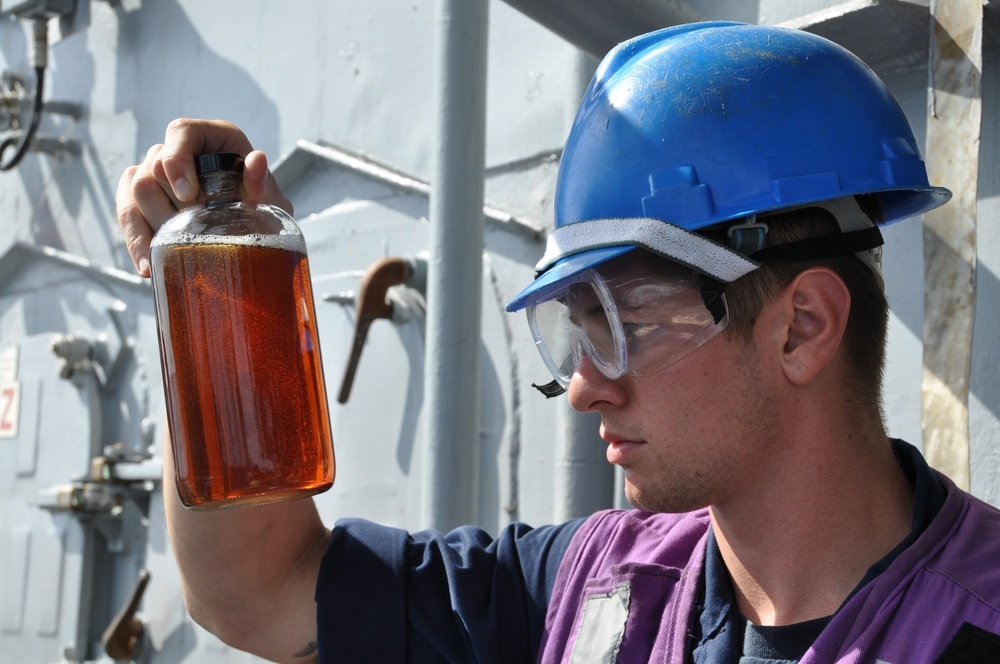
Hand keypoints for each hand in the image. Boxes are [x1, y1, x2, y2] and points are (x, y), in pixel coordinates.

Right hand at [115, 118, 293, 276]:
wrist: (254, 232)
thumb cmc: (261, 206)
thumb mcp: (268, 196)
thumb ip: (262, 181)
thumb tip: (257, 160)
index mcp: (209, 137)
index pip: (180, 132)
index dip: (177, 160)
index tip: (188, 195)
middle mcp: (177, 150)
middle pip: (152, 167)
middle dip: (170, 204)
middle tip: (193, 231)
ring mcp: (155, 173)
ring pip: (134, 190)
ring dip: (153, 224)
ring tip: (170, 253)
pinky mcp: (141, 199)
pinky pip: (127, 214)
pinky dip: (137, 240)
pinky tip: (148, 266)